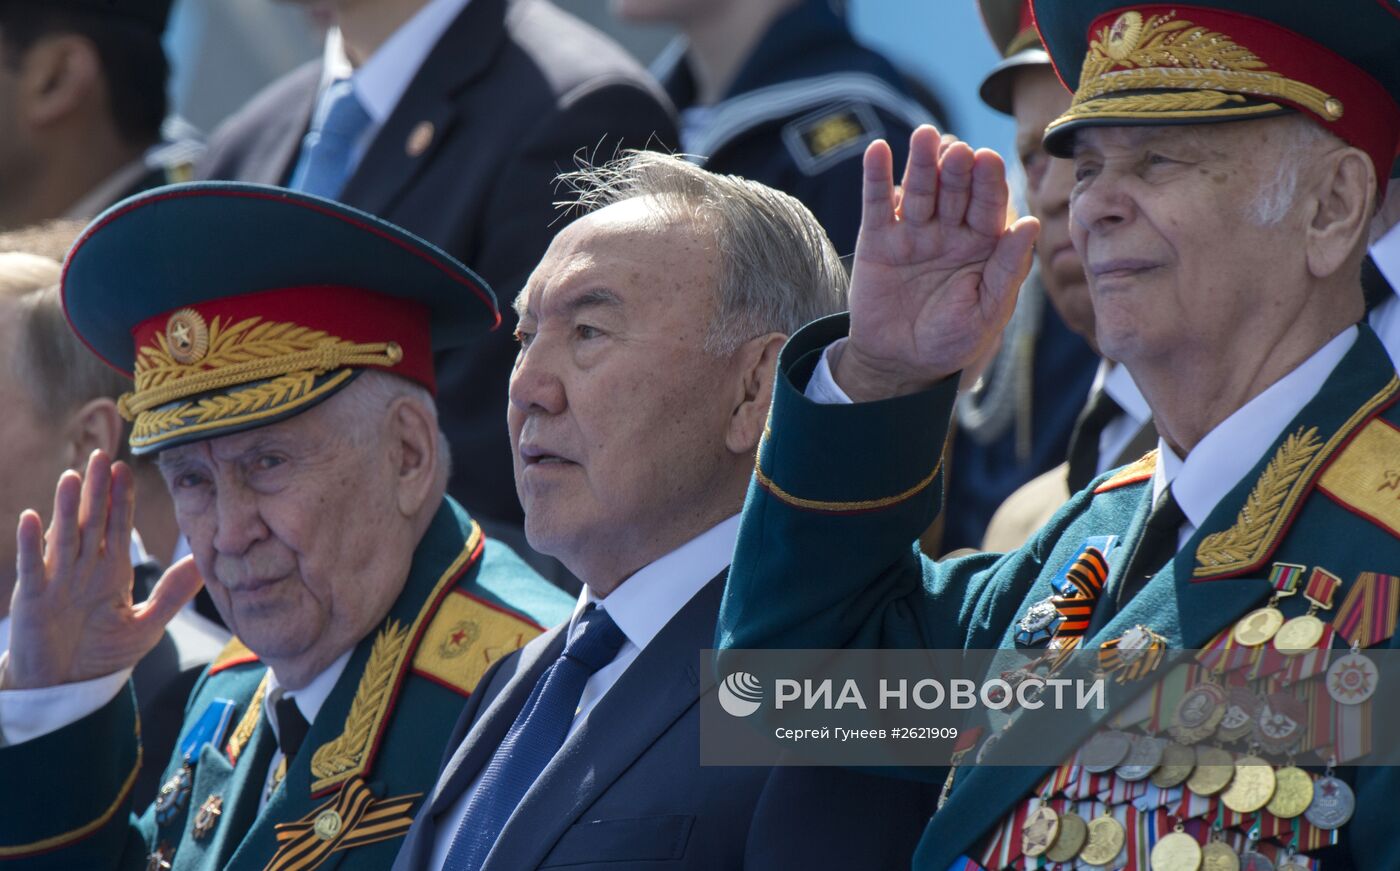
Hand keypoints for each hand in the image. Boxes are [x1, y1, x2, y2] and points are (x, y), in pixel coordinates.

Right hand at [1, 452, 202, 689]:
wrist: (67, 686)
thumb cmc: (103, 654)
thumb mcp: (146, 624)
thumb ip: (173, 593)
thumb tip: (205, 561)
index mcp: (111, 570)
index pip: (117, 526)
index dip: (120, 498)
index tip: (125, 468)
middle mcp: (83, 568)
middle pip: (90, 521)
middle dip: (95, 490)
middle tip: (100, 455)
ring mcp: (56, 579)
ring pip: (63, 536)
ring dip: (66, 507)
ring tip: (71, 476)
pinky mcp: (33, 597)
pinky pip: (31, 566)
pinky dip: (31, 544)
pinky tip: (32, 517)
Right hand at [834, 125, 1038, 401]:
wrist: (902, 363)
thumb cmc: (953, 339)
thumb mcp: (988, 311)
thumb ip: (1008, 267)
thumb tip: (1031, 223)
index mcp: (984, 243)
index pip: (990, 205)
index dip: (989, 183)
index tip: (989, 160)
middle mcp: (951, 229)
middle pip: (955, 189)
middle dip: (957, 168)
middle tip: (957, 150)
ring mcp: (914, 230)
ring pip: (919, 189)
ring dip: (920, 161)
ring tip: (924, 136)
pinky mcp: (878, 238)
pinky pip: (878, 202)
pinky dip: (876, 176)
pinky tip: (877, 150)